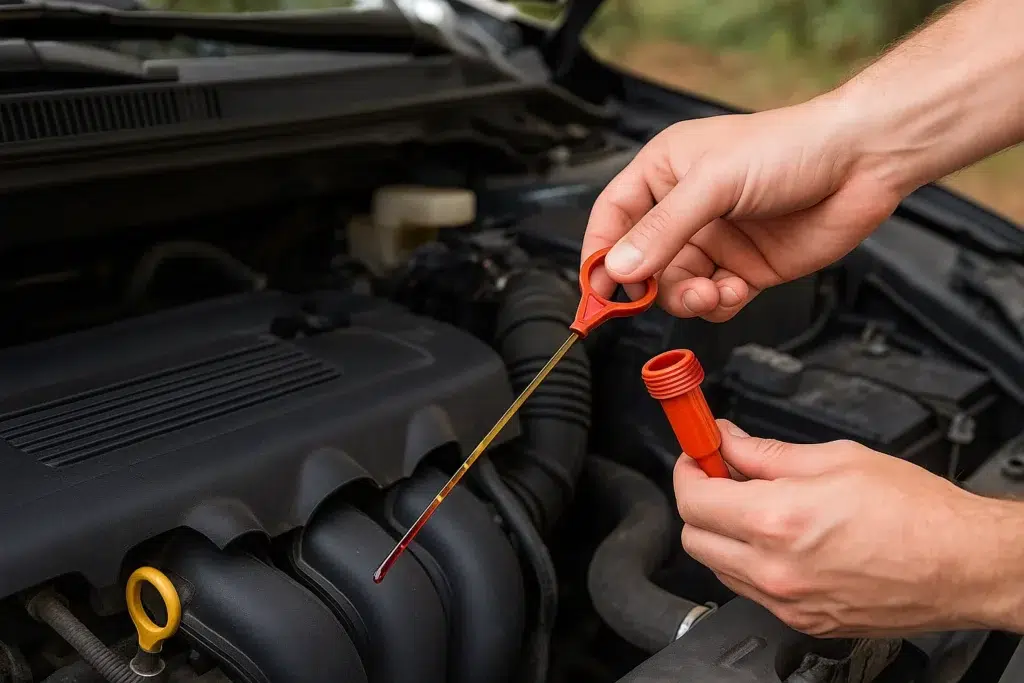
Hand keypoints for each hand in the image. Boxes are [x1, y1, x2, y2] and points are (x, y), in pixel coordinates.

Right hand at [581, 96, 904, 321]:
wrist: (861, 163)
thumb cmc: (790, 147)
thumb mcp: (714, 183)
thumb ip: (664, 229)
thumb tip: (619, 269)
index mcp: (664, 173)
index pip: (613, 218)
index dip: (599, 254)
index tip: (596, 290)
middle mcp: (685, 209)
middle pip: (642, 262)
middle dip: (650, 285)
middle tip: (657, 298)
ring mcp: (716, 241)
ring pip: (676, 287)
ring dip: (688, 298)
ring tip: (711, 291)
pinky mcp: (745, 268)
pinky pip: (714, 300)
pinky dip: (720, 304)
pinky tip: (738, 288)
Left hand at [673, 420, 1023, 636]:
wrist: (964, 563)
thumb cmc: (916, 512)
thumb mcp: (834, 458)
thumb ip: (765, 452)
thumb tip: (728, 441)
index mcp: (777, 520)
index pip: (692, 499)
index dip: (689, 470)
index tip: (697, 456)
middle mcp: (774, 569)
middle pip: (694, 538)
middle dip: (700, 503)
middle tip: (723, 478)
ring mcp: (787, 602)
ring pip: (718, 568)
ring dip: (723, 535)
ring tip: (759, 508)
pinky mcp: (804, 621)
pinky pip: (752, 591)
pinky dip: (751, 564)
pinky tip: (780, 541)